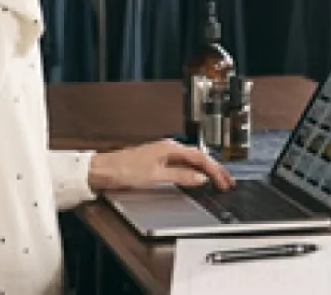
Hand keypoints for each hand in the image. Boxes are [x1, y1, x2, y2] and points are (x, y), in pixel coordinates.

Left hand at [87, 140, 234, 191]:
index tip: (223, 182)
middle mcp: (168, 148)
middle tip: (227, 182)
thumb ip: (180, 175)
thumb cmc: (125, 170)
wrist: (104, 170)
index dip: (214, 170)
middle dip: (214, 169)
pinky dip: (193, 171)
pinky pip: (182, 164)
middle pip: (198, 157)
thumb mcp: (155, 176)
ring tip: (217, 180)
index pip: (199, 158)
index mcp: (170, 148)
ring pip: (191, 160)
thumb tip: (199, 177)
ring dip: (205, 170)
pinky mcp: (158, 161)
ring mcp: (163, 154)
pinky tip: (196, 177)